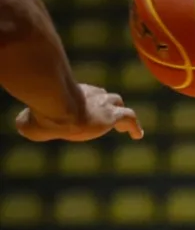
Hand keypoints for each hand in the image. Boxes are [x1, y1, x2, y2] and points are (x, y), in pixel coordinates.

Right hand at [16, 84, 142, 141]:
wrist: (58, 108)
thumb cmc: (41, 113)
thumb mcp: (28, 120)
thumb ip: (27, 121)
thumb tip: (22, 123)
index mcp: (73, 93)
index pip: (84, 94)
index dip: (86, 100)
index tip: (84, 110)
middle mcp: (91, 95)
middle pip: (103, 95)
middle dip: (105, 103)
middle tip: (107, 114)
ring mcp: (103, 104)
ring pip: (117, 103)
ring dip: (120, 114)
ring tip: (124, 126)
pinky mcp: (112, 115)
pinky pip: (129, 118)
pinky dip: (134, 126)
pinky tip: (137, 135)